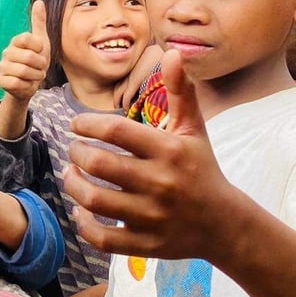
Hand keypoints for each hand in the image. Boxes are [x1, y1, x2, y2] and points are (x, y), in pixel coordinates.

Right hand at [0, 0, 50, 103]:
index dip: (39, 48)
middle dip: (41, 66)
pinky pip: (18, 83)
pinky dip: (27, 85)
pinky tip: (26, 83)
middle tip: (39, 67)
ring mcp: (2, 67)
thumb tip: (39, 1)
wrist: (29, 84)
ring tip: (34, 75)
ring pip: (25, 71)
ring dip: (35, 76)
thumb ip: (39, 22)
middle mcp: (6, 52)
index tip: (40, 51)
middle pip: (29, 57)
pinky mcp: (1, 81)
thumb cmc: (36, 61)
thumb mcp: (41, 41)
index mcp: (16, 41)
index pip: (28, 39)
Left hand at [64, 50, 232, 258]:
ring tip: (71, 173)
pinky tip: (80, 208)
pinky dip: (84, 223)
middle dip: (77, 153)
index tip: (76, 124)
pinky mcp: (144, 244)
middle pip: (99, 164)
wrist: (224, 224)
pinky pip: (102, 237)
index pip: (116, 131)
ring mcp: (151, 216)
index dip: (88, 124)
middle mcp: (160, 183)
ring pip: (95, 200)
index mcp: (169, 151)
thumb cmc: (201, 169)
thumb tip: (173, 52)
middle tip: (74, 149)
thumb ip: (181, 91)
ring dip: (73, 185)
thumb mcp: (194, 129)